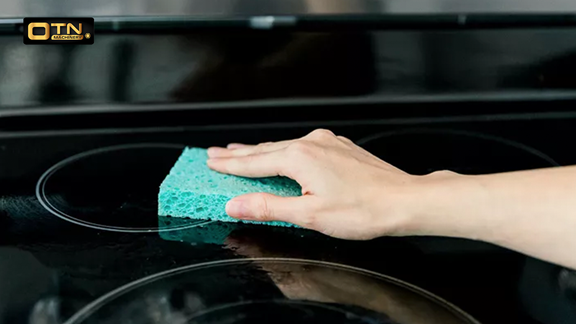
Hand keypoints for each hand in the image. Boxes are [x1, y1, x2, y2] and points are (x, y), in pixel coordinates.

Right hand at [207, 129, 423, 239]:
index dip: (229, 165)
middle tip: (215, 153)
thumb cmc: (363, 210)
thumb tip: (235, 204)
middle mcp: (311, 143)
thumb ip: (268, 207)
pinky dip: (283, 151)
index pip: (253, 163)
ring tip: (240, 151)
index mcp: (299, 157)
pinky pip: (301, 146)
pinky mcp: (339, 147)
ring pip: (283, 146)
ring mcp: (327, 142)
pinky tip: (281, 154)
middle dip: (238, 154)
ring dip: (259, 151)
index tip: (210, 162)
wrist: (403, 200)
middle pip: (265, 150)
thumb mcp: (309, 215)